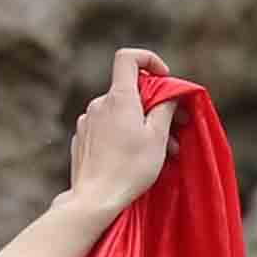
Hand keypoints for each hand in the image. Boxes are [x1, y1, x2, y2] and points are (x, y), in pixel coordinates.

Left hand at [65, 52, 173, 217]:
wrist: (95, 199)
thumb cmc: (130, 168)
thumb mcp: (157, 137)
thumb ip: (165, 108)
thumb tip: (170, 94)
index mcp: (119, 98)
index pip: (128, 58)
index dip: (148, 60)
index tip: (164, 78)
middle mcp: (99, 104)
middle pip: (129, 91)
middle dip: (154, 105)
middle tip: (175, 130)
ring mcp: (87, 121)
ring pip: (119, 112)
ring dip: (140, 125)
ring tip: (158, 152)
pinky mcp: (82, 138)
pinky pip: (106, 128)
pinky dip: (122, 135)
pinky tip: (132, 158)